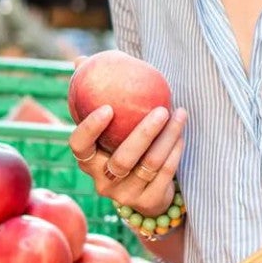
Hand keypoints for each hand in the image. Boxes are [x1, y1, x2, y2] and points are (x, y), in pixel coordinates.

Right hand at [69, 105, 185, 217]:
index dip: (90, 129)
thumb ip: (95, 96)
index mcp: (88, 161)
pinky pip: (164, 174)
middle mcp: (103, 181)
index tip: (108, 108)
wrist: (144, 192)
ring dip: (167, 138)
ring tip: (179, 114)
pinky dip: (174, 152)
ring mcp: (125, 195)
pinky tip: (181, 134)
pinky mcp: (147, 202)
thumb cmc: (122, 146)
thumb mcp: (109, 127)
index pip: (80, 147)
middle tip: (161, 109)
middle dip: (144, 133)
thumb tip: (81, 60)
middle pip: (122, 159)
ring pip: (149, 165)